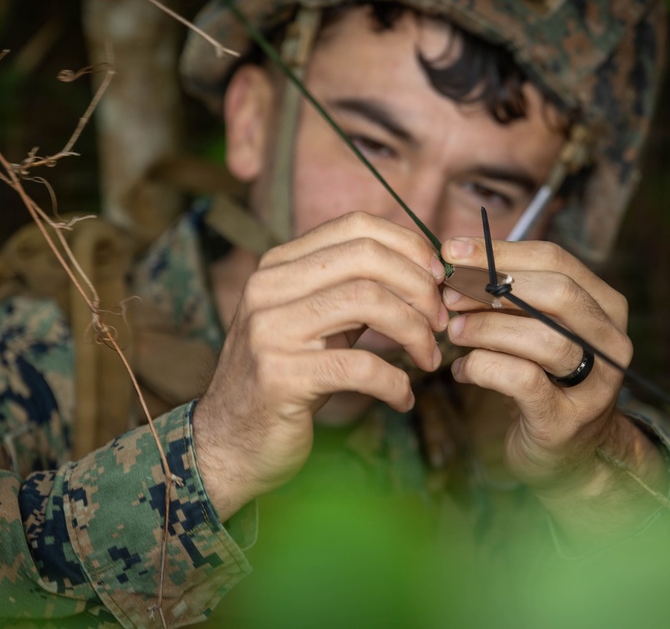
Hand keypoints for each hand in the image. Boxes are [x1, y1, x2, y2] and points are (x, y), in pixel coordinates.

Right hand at [194, 212, 448, 519]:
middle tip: (441, 322)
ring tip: (429, 358)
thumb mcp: (316, 322)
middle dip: (419, 287)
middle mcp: (268, 287)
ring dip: (415, 331)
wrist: (228, 442)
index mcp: (279, 265)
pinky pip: (360, 366)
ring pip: (368, 301)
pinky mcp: (281, 376)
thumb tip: (424, 272)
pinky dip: (395, 382)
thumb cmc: (288, 379)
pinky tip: (403, 397)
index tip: (437, 278)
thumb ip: (354, 290)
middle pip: (367, 257)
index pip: (356, 226)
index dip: (408, 246)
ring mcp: (270, 330)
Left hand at [440, 237, 666, 539]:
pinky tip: (461, 371)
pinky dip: (482, 368)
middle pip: (556, 292)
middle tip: (449, 295)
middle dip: (493, 287)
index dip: (500, 251)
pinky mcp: (567, 419)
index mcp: (605, 306)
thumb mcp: (533, 328)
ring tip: (452, 332)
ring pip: (541, 337)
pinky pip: (522, 380)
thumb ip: (507, 294)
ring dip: (485, 328)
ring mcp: (596, 383)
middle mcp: (611, 341)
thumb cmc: (543, 378)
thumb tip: (455, 258)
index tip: (452, 250)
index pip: (555, 259)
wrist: (567, 454)